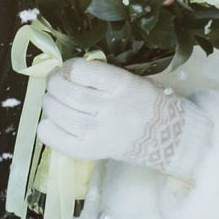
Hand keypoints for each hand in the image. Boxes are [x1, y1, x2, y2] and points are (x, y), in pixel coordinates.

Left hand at [38, 58, 207, 176]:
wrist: (172, 138)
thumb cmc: (152, 103)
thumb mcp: (135, 80)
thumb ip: (104, 76)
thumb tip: (67, 72)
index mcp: (124, 85)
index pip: (81, 71)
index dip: (68, 67)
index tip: (68, 68)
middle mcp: (111, 109)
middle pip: (67, 93)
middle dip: (54, 83)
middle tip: (55, 82)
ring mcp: (101, 133)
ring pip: (60, 114)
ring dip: (49, 103)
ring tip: (53, 100)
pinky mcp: (92, 152)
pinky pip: (57, 139)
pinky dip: (47, 128)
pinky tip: (52, 122)